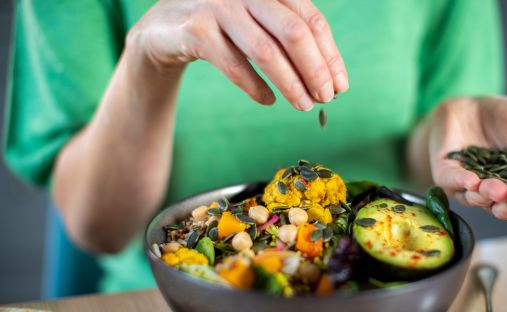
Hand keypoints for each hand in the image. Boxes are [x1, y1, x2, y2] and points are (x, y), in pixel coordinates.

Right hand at [126, 0, 348, 110]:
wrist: (163, 28)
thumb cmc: (223, 27)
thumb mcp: (258, 23)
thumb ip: (288, 40)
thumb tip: (329, 78)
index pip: (312, 20)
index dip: (330, 55)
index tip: (340, 85)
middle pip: (295, 33)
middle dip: (315, 70)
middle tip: (326, 98)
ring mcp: (220, 7)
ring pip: (266, 51)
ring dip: (290, 83)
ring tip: (304, 105)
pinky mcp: (196, 29)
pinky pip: (233, 64)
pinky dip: (254, 86)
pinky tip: (268, 100)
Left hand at [426, 96, 506, 219]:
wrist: (474, 102)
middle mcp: (494, 192)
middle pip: (505, 210)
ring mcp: (468, 185)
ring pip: (478, 200)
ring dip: (489, 195)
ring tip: (497, 188)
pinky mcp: (446, 173)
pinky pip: (452, 182)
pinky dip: (461, 182)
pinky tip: (472, 180)